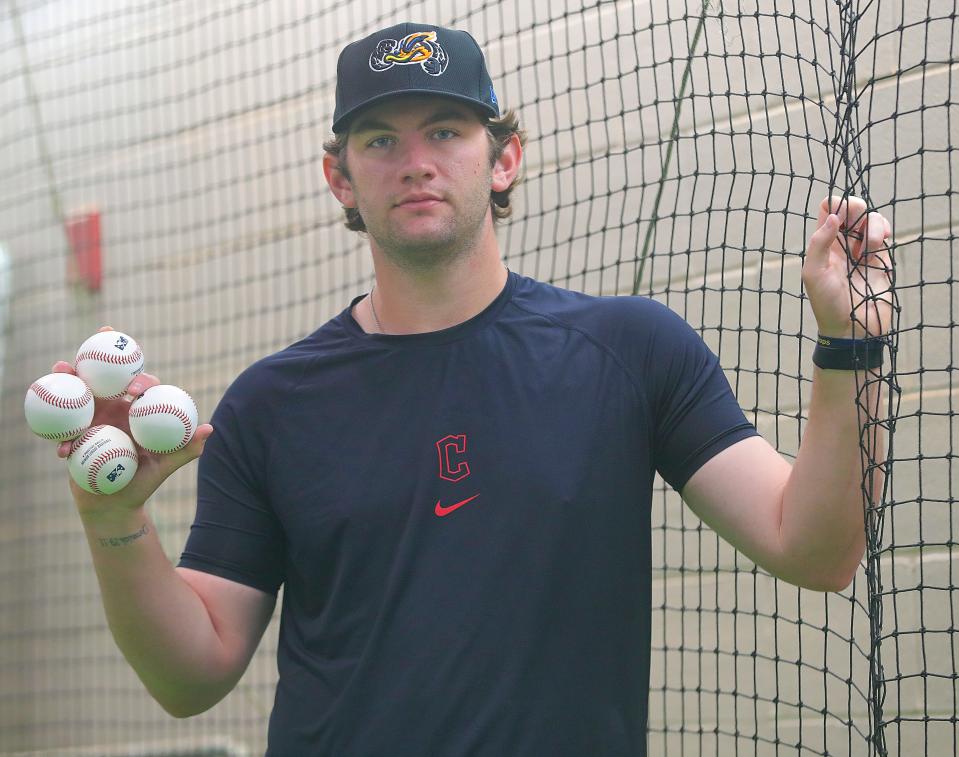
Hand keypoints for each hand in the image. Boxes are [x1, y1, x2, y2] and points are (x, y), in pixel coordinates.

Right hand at [54, 326, 213, 518]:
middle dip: (93, 361)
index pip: (141, 387)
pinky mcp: (74, 436)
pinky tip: (61, 447)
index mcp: (138, 413)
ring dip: (68, 379)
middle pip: (104, 380)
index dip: (139, 380)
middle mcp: (115, 411)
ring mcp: (92, 421)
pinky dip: (61, 437)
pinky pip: (64, 430)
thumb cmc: (144, 483)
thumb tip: (208, 429)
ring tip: (59, 368)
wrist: (115, 505)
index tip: (133, 391)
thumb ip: (186, 449)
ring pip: (79, 396)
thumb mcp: (166, 467)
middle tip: (84, 355)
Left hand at [801, 195, 893, 338]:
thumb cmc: (828, 304)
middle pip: (851, 208)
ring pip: (871, 218)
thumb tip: (833, 217)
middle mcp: (842, 242)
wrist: (853, 328)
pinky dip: (883, 230)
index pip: (827, 209)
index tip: (842, 218)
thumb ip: (819, 243)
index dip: (835, 205)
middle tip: (856, 227)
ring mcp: (862, 249)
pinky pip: (884, 232)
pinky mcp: (880, 257)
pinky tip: (880, 244)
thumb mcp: (813, 274)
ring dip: (872, 225)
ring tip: (869, 248)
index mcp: (822, 243)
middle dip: (857, 209)